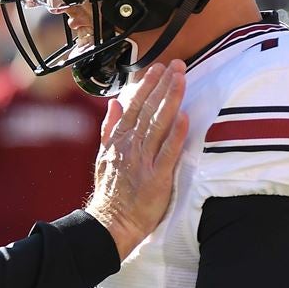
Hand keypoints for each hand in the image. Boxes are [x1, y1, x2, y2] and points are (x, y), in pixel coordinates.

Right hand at [86, 59, 188, 258]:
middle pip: (148, 110)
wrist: (110, 222)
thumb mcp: (103, 156)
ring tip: (181, 79)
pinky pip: (168, 152)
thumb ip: (110, 128)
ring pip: (158, 124)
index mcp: (118, 140)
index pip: (134, 106)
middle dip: (162, 85)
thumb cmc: (110, 191)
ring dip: (171, 100)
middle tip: (176, 65)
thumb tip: (114, 103)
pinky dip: (176, 134)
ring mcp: (143, 161)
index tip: (158, 68)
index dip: (147, 86)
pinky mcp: (157, 178)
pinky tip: (185, 117)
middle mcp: (130, 146)